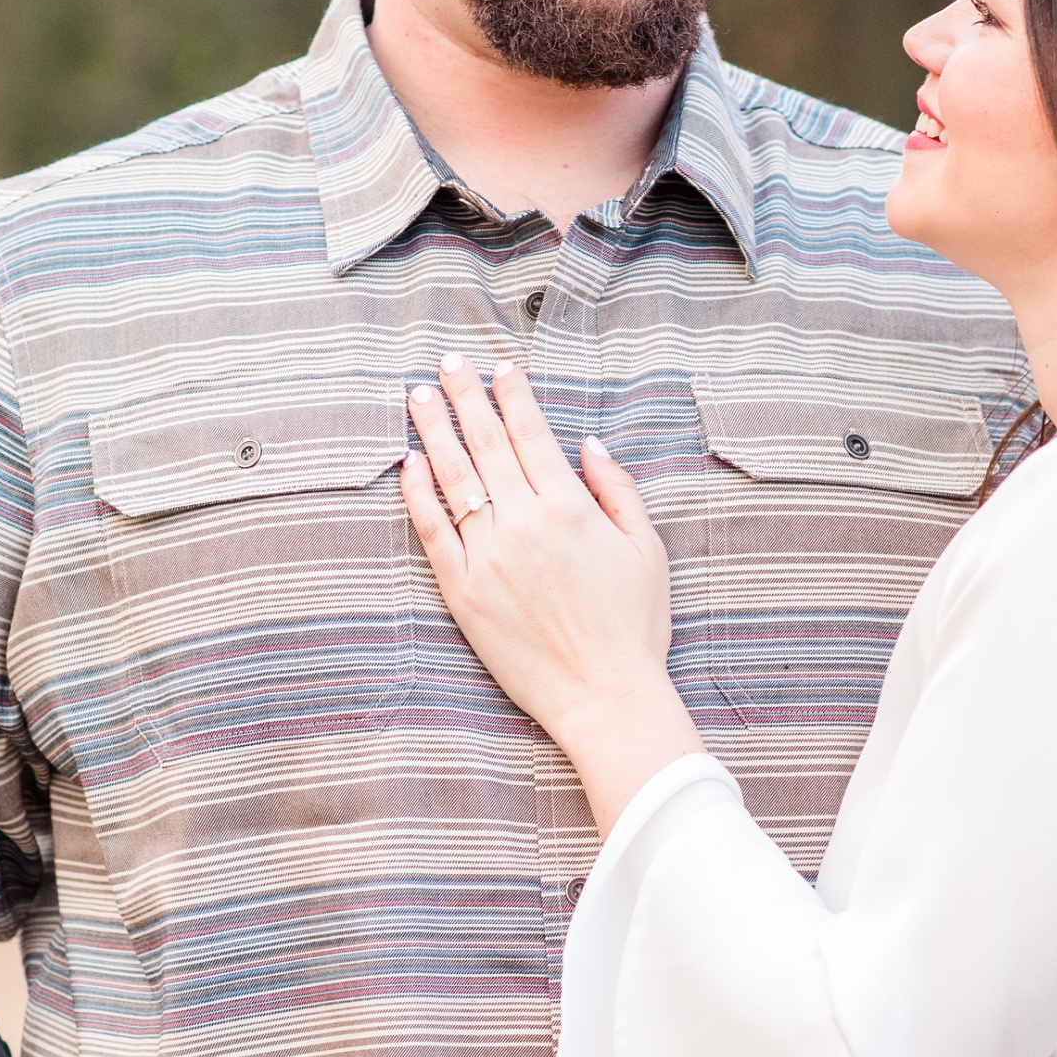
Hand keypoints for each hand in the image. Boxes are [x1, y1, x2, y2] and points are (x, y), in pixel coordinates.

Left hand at [404, 359, 689, 793]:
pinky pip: (431, 530)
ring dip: (434, 431)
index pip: (532, 435)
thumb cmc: (635, 626)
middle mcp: (523, 523)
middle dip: (466, 397)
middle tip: (447, 362)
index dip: (513, 396)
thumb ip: (618, 493)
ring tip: (419, 396)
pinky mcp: (461, 590)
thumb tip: (590, 446)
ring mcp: (487, 556)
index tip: (498, 366)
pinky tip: (409, 463)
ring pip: (452, 478)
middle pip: (486, 445)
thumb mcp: (647, 551)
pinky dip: (417, 493)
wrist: (603, 694)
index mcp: (570, 509)